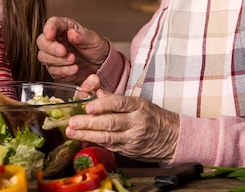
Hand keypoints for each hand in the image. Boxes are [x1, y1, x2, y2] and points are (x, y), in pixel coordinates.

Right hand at [36, 16, 109, 83]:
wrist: (101, 64)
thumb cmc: (96, 47)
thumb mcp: (94, 40)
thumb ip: (83, 36)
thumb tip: (72, 33)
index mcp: (65, 27)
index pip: (52, 23)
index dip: (49, 28)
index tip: (50, 35)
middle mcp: (57, 40)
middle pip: (42, 41)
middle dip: (52, 48)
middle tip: (64, 52)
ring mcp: (54, 55)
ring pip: (43, 57)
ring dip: (57, 61)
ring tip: (73, 61)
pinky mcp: (56, 68)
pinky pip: (52, 71)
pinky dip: (62, 71)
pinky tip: (74, 69)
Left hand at [65, 90, 179, 162]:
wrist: (172, 137)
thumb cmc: (153, 116)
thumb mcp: (138, 102)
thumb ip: (116, 98)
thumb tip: (97, 93)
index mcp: (138, 106)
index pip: (119, 104)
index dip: (102, 106)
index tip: (88, 107)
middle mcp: (136, 122)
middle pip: (110, 123)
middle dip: (89, 123)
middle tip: (73, 122)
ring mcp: (133, 139)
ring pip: (108, 138)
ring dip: (87, 135)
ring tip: (72, 132)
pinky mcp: (129, 151)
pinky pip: (110, 147)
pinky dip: (95, 143)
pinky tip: (83, 140)